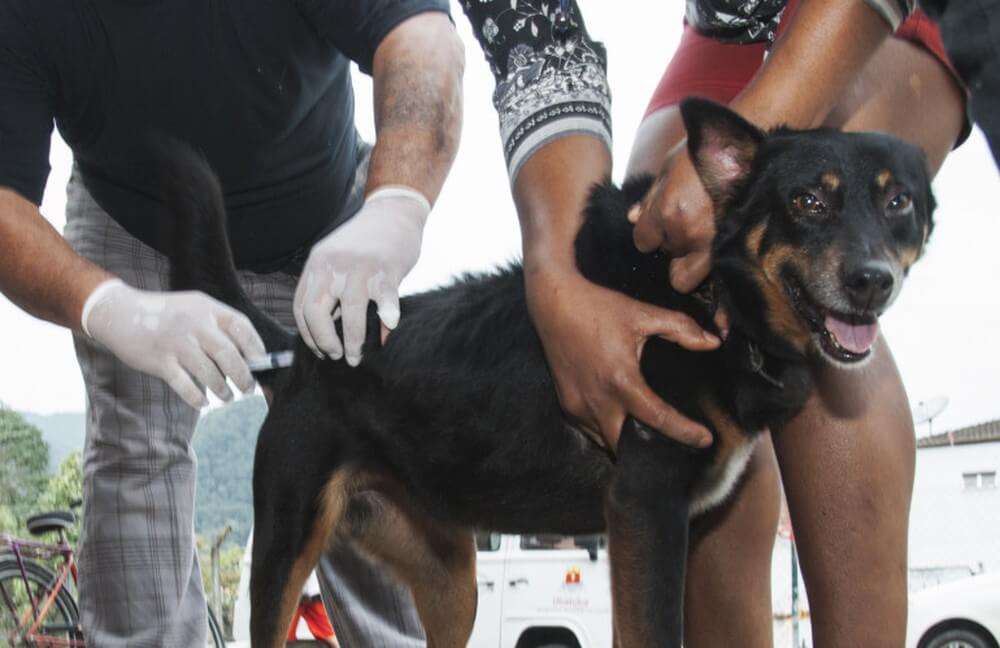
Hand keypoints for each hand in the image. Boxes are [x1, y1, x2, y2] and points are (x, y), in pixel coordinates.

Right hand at [81, 279, 264, 408]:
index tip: (261, 362)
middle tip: (248, 388)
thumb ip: (218, 326)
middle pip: (229, 355)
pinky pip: (185, 385)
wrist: (120, 313)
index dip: (255, 347)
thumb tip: (246, 356)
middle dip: (243, 376)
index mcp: (208, 309)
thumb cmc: (166, 315)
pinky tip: (204, 403)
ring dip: (223, 389)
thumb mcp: (195, 308)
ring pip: (210, 373)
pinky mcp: (160, 361)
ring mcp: (177, 343)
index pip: (242, 327)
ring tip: (228, 396)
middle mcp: (195, 325)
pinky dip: (197, 397)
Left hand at [294, 187, 429, 364]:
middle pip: (317, 311)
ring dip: (353, 340)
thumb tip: (335, 330)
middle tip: (335, 356)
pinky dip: (387, 319)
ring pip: (351, 311)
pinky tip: (389, 330)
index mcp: (318, 264)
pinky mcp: (388, 270)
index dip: (309, 334)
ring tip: (356, 356)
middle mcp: (334, 265)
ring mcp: (361, 267)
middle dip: (324, 341)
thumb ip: (332, 289)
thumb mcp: (337, 259)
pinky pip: (386, 301)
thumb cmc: (365, 242)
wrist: (393, 211)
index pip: (302, 306)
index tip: (320, 350)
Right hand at [525, 264, 718, 448]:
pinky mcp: (566, 404)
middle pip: (627, 446)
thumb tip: (713, 342)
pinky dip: (606, 432)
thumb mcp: (642, 314)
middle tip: (675, 448)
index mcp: (621, 381)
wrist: (553, 304)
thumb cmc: (598, 307)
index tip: (704, 441)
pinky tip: (620, 424)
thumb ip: (681, 328)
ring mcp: (578, 406)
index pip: (659, 419)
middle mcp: (598, 401)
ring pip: (606, 442)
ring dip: (626, 443)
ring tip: (649, 439)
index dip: (685, 433)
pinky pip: (590, 431)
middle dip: (650, 451)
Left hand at [629, 147, 715, 292]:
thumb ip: (650, 197)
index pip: (643, 241)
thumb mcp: (670, 166)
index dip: (650, 232)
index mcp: (666, 209)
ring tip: (703, 226)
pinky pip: (698, 276)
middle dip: (672, 238)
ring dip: (690, 248)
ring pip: (685, 262)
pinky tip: (705, 251)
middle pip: (667, 250)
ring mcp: (708, 241)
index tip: (660, 223)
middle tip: (688, 218)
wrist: (748, 145)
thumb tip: (633, 218)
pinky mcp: (728, 247)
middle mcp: (684, 231)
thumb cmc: (707, 150)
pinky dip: (698, 269)